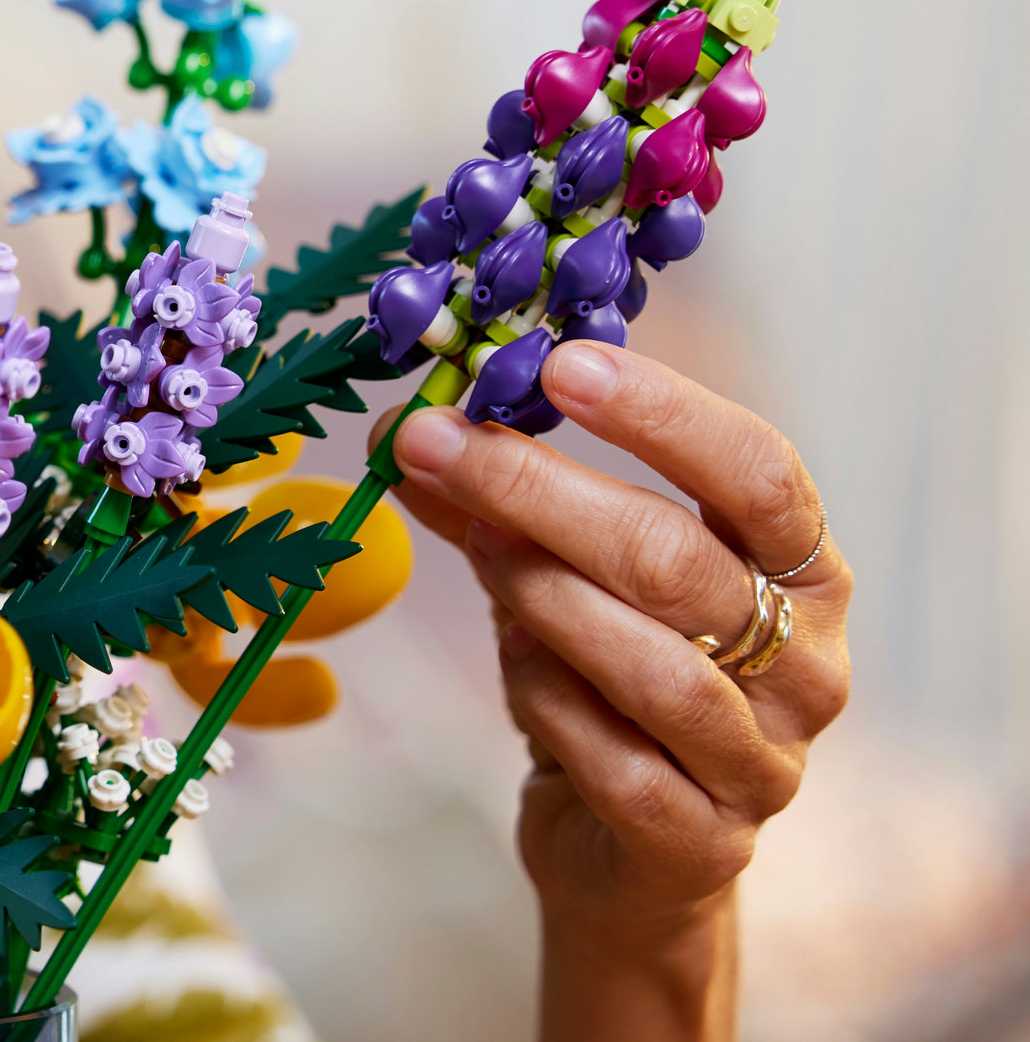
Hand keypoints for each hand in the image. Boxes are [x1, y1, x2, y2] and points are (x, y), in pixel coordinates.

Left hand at [380, 343, 849, 1036]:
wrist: (625, 845)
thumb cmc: (605, 680)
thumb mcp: (564, 574)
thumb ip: (497, 500)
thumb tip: (404, 422)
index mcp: (801, 574)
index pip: (760, 473)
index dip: (664, 414)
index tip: (562, 364)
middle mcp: (808, 665)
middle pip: (679, 560)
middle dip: (543, 492)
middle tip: (438, 441)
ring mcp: (764, 761)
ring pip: (654, 664)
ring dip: (541, 590)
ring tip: (473, 543)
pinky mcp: (705, 842)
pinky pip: (618, 759)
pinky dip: (548, 698)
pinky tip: (513, 662)